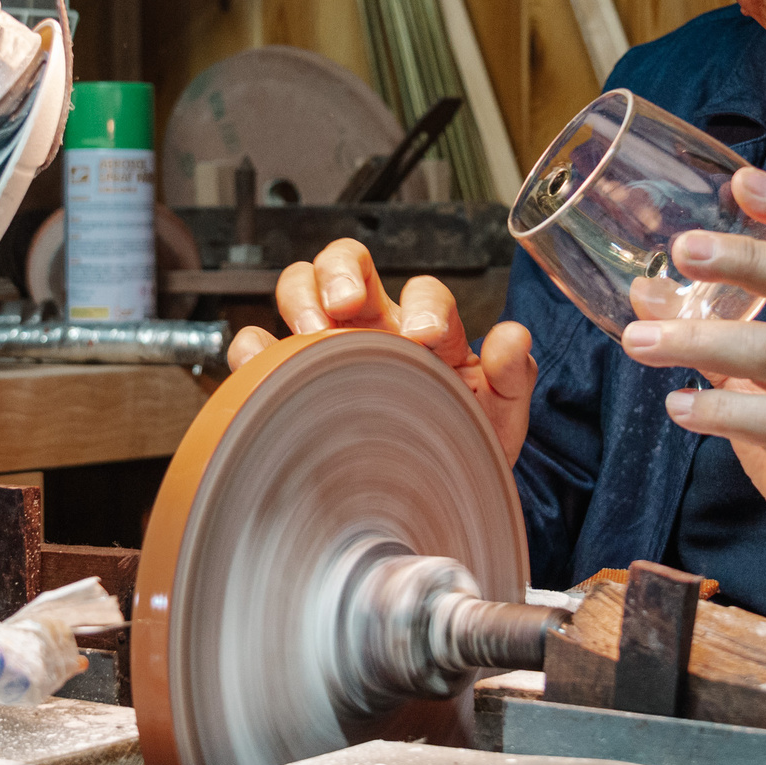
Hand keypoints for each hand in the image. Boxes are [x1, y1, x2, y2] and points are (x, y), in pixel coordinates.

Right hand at [225, 237, 537, 463]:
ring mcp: (326, 349)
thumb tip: (512, 339)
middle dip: (341, 271)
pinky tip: (265, 369)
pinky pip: (256, 350)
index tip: (425, 338)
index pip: (424, 292)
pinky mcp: (288, 382)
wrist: (428, 500)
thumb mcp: (497, 418)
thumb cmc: (460, 447)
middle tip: (346, 304)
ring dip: (300, 299)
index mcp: (426, 329)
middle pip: (345, 263)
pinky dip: (253, 351)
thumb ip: (511, 377)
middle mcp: (373, 327)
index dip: (425, 303)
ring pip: (298, 289)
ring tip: (309, 334)